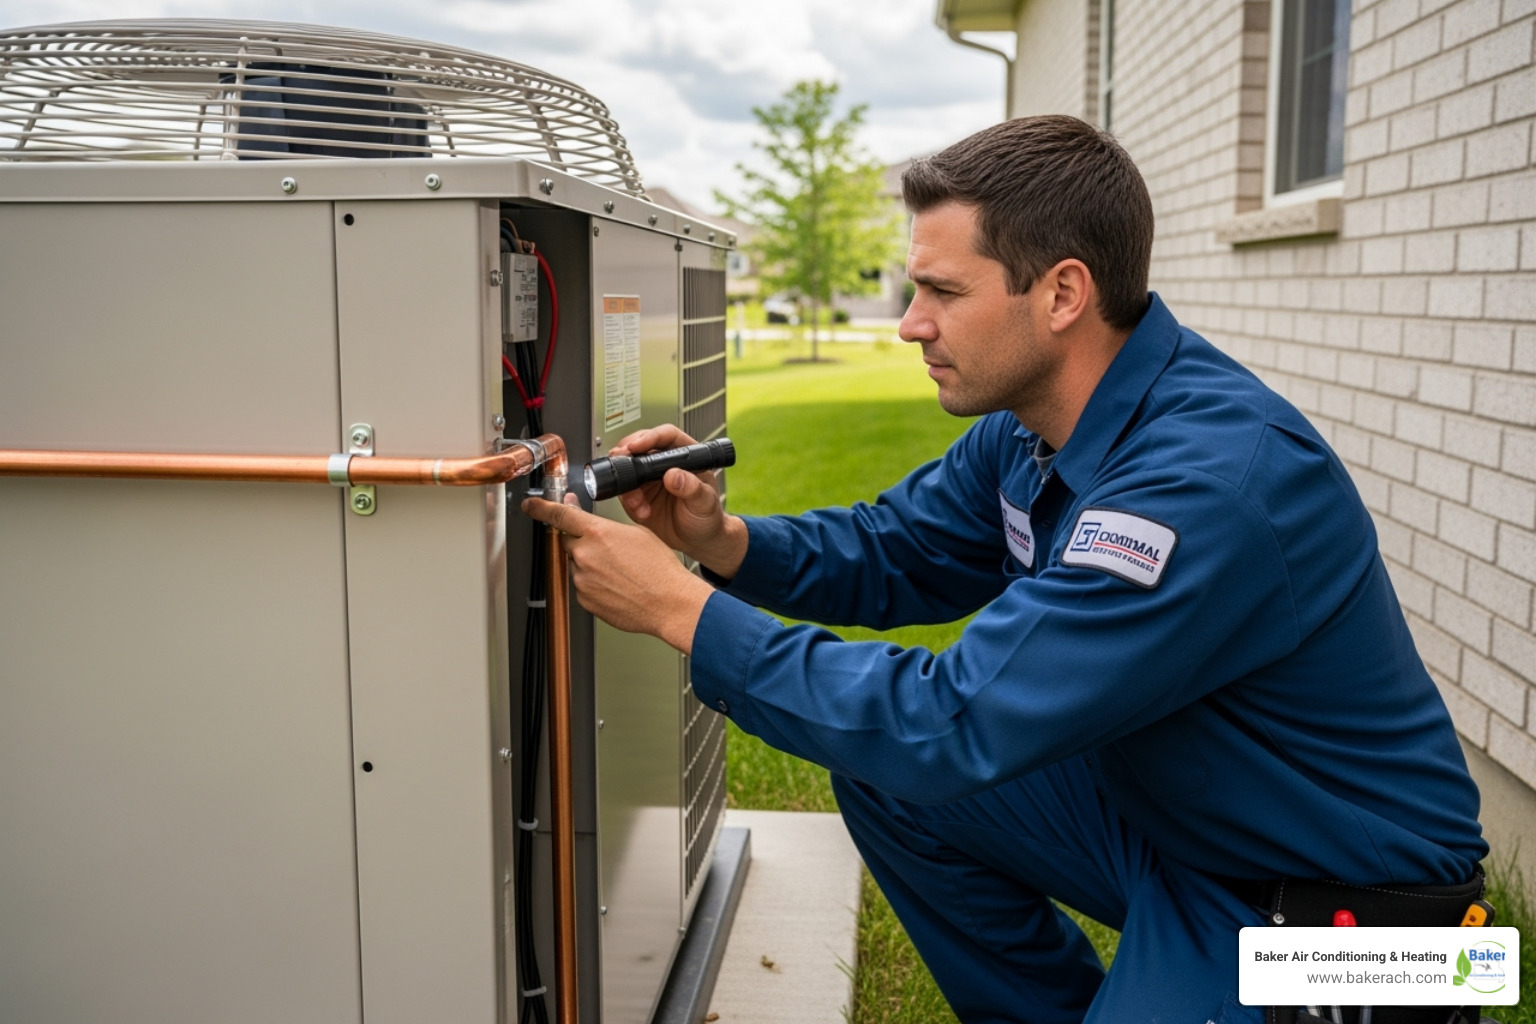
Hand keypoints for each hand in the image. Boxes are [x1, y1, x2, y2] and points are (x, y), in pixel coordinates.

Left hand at [521, 493, 714, 654]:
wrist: (669, 603)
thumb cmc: (659, 569)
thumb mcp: (637, 533)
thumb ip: (604, 524)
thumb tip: (583, 517)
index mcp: (597, 533)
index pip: (559, 515)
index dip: (541, 508)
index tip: (531, 506)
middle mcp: (585, 556)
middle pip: (569, 542)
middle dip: (583, 543)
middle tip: (609, 551)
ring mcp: (582, 580)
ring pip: (577, 566)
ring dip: (591, 565)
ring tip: (621, 572)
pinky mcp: (584, 600)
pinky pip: (583, 586)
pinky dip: (595, 584)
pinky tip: (618, 585)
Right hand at [609, 424, 747, 578]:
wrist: (698, 541)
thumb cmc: (708, 517)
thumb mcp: (705, 502)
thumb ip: (692, 488)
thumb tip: (674, 475)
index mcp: (686, 456)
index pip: (667, 436)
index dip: (650, 437)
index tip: (637, 445)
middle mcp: (665, 464)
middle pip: (641, 447)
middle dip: (627, 453)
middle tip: (620, 460)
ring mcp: (650, 479)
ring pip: (628, 469)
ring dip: (627, 484)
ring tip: (637, 501)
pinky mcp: (639, 495)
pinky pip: (625, 492)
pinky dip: (628, 501)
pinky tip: (641, 511)